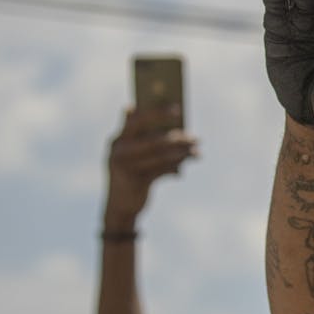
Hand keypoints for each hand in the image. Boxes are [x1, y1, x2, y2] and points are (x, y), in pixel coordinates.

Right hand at [102, 106, 197, 228]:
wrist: (119, 206)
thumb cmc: (130, 173)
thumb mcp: (131, 154)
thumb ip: (142, 136)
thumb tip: (170, 123)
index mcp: (117, 140)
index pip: (137, 120)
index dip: (157, 113)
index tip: (178, 108)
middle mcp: (119, 152)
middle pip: (152, 139)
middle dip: (177, 137)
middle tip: (195, 137)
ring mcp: (126, 168)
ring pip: (161, 156)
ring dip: (182, 153)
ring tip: (196, 150)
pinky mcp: (136, 182)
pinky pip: (162, 170)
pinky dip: (175, 167)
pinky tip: (185, 166)